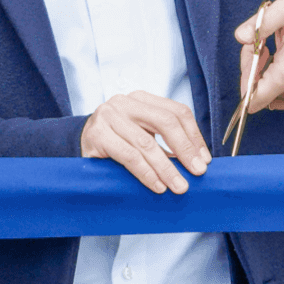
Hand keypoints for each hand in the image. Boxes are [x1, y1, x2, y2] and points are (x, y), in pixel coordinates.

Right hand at [82, 91, 210, 193]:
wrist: (80, 143)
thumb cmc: (117, 141)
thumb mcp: (143, 133)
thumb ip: (166, 140)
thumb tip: (197, 160)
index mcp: (141, 99)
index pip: (177, 112)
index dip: (194, 136)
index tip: (204, 159)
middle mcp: (124, 102)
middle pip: (165, 122)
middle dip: (185, 149)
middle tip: (197, 171)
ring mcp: (108, 116)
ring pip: (147, 143)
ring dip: (166, 168)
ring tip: (178, 185)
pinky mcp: (97, 134)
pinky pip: (129, 155)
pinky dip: (146, 173)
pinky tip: (157, 185)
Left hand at [234, 0, 283, 115]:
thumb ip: (261, 23)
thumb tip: (241, 36)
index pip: (251, 97)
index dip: (245, 74)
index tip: (254, 53)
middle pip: (257, 93)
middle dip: (254, 70)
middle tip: (265, 47)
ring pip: (268, 95)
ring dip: (266, 75)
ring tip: (277, 52)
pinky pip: (281, 100)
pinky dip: (278, 84)